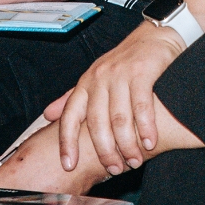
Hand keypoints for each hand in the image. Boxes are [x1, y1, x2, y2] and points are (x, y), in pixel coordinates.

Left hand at [57, 21, 185, 176]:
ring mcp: (121, 75)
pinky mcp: (142, 72)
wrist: (156, 35)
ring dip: (127, 144)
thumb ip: (73, 98)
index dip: (67, 142)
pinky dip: (145, 128)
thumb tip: (48, 115)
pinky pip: (142, 107)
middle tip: (115, 169)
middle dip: (105, 151)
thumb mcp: (96, 77)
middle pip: (96, 123)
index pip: (70, 116)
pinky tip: (149, 142)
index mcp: (86, 83)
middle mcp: (100, 78)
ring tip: (134, 161)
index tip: (69, 165)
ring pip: (119, 119)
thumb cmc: (126, 61)